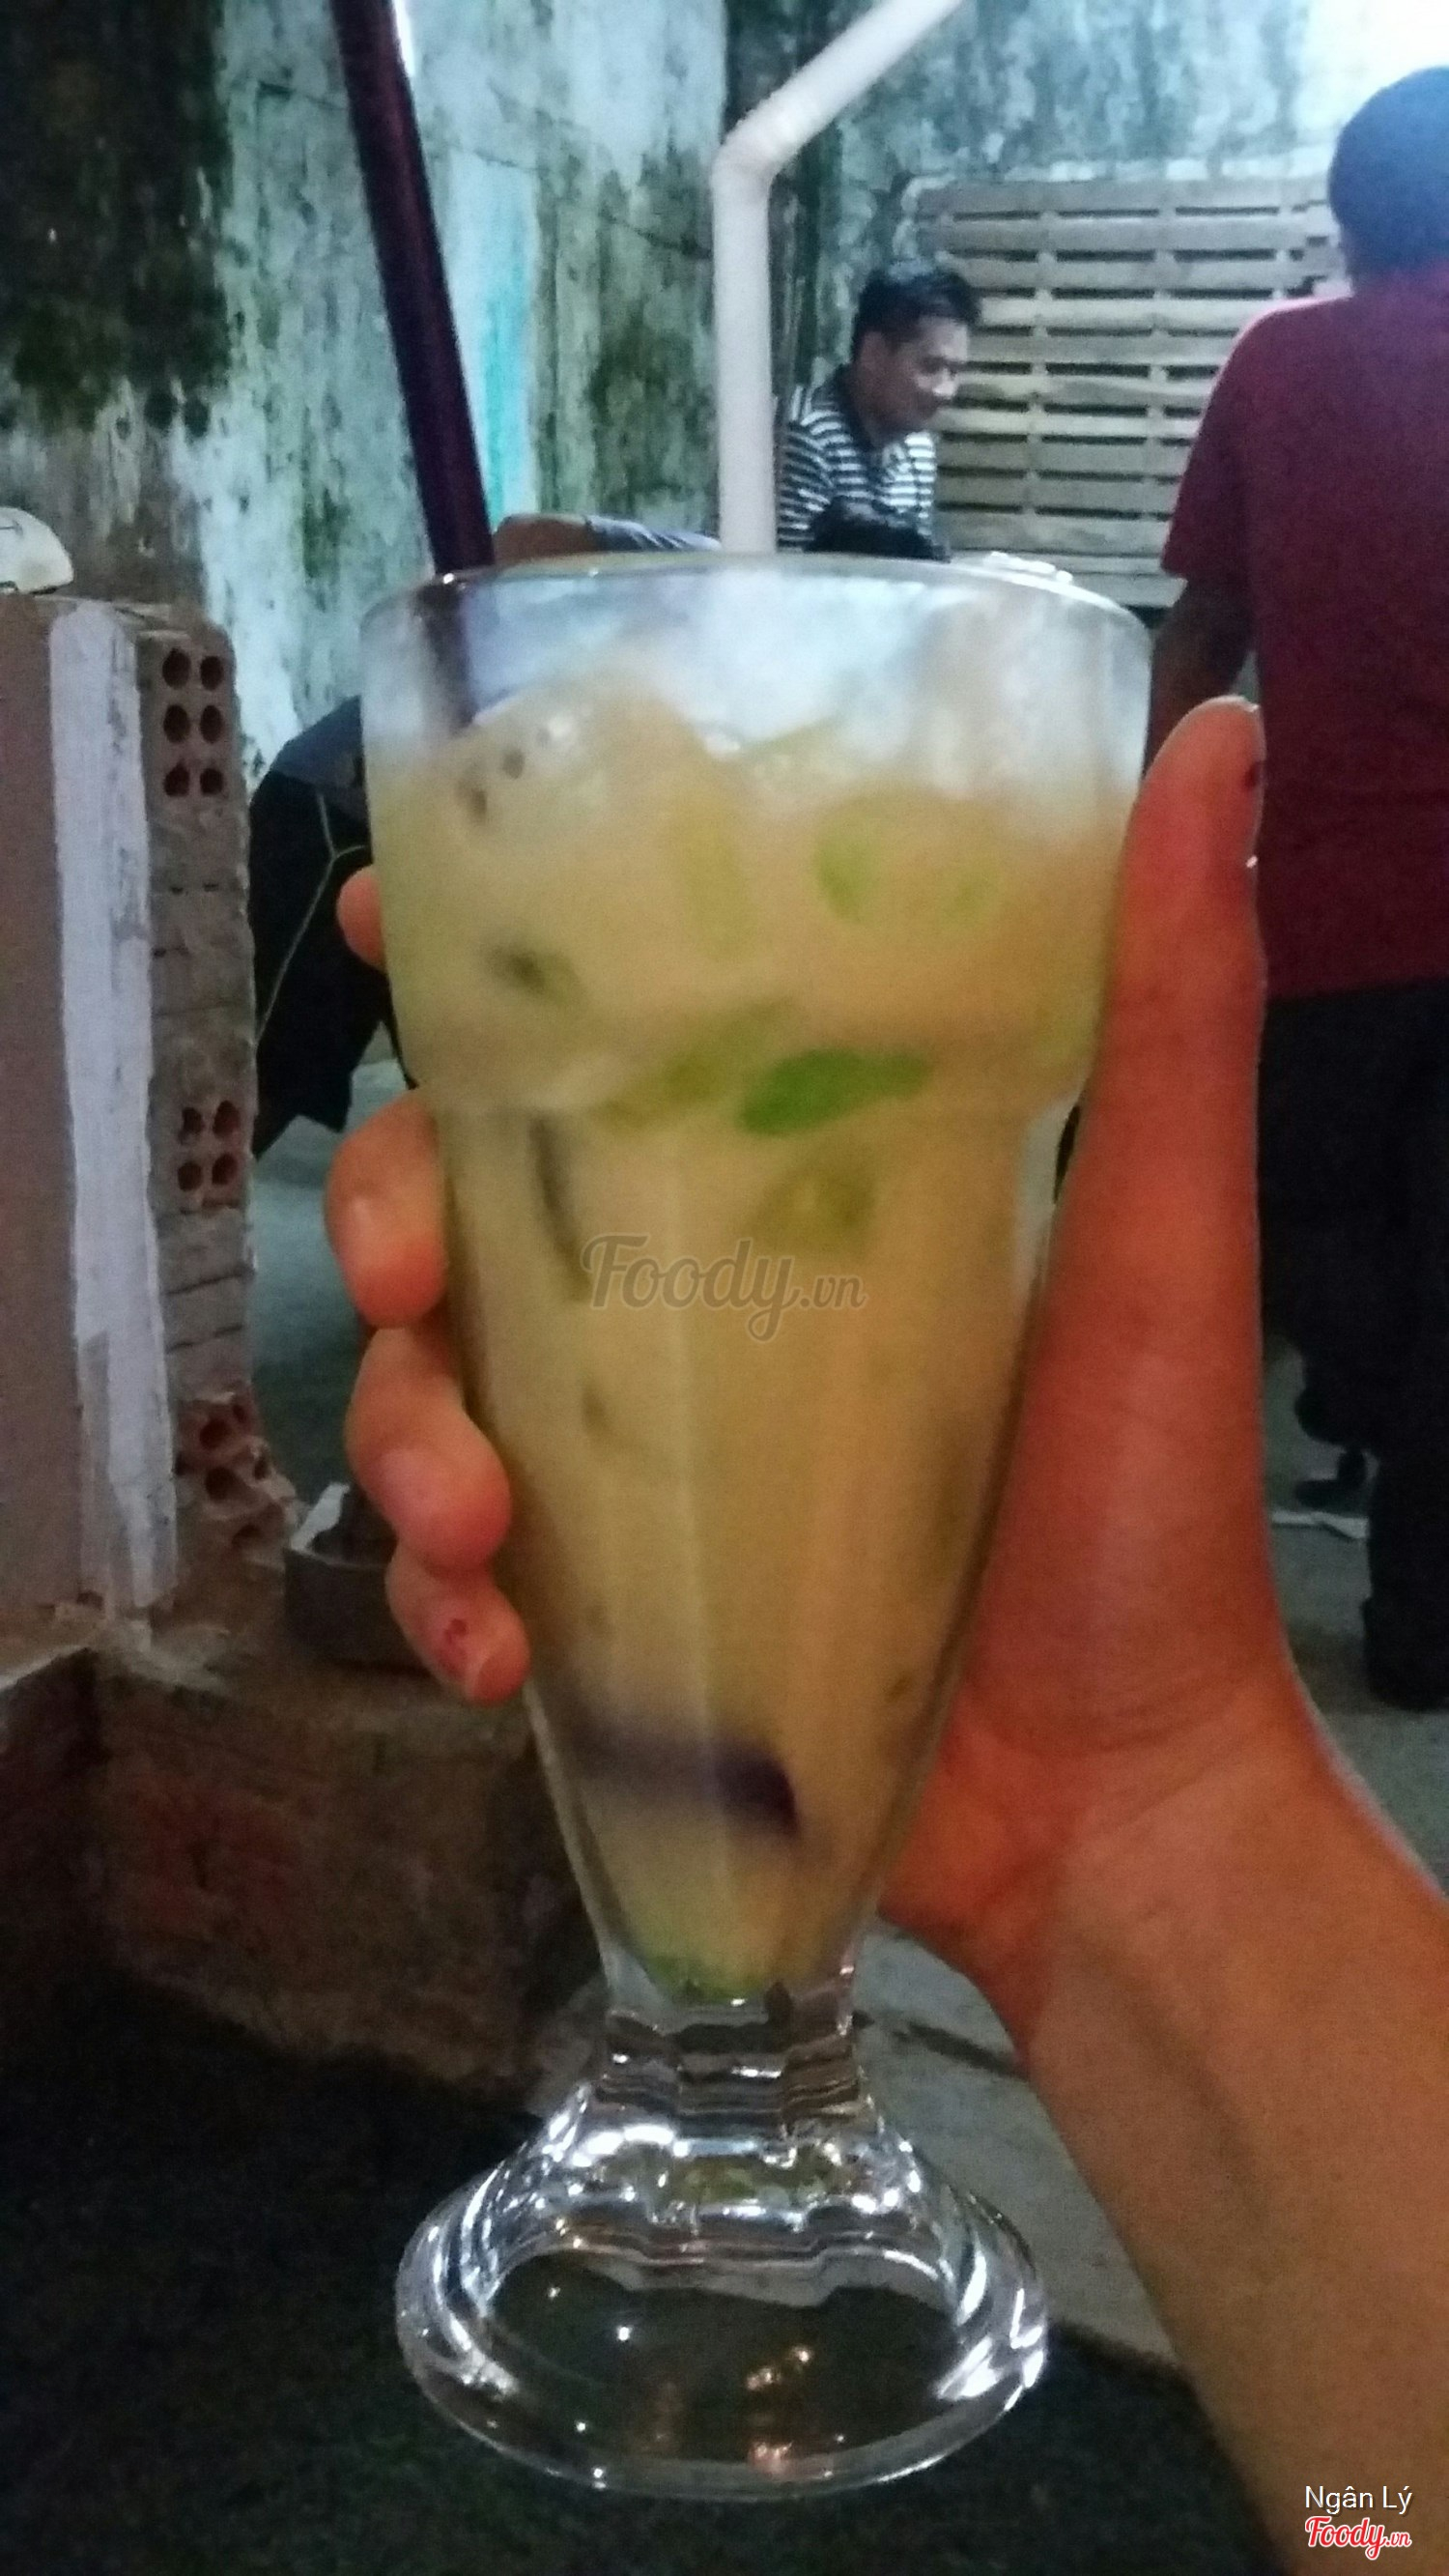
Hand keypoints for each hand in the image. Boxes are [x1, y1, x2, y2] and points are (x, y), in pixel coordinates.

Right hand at [327, 702, 1303, 2044]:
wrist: (1118, 1800)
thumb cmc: (1151, 1506)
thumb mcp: (1165, 1237)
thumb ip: (1174, 1004)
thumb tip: (1218, 729)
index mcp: (796, 1185)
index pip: (607, 1042)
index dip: (475, 976)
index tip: (386, 922)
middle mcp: (695, 1300)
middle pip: (461, 1204)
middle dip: (383, 1219)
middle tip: (394, 1278)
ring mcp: (642, 1458)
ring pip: (430, 1392)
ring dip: (403, 1441)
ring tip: (470, 1527)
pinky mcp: (612, 1606)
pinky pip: (463, 1583)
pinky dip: (444, 1611)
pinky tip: (493, 1654)